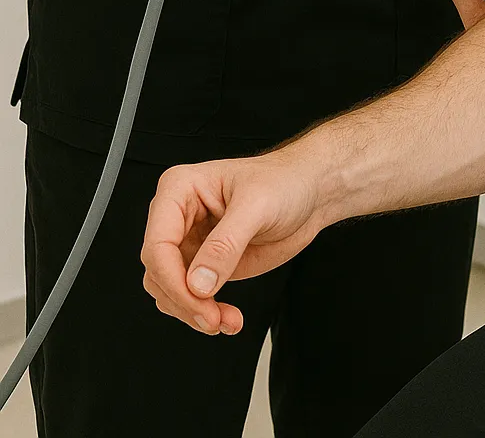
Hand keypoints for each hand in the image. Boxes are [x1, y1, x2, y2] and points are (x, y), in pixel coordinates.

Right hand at [140, 146, 325, 335]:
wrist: (309, 193)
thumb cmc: (285, 182)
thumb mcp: (257, 206)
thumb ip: (226, 244)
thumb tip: (198, 284)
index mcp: (179, 189)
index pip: (157, 244)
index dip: (173, 280)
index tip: (199, 301)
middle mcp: (178, 216)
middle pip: (158, 273)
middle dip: (184, 301)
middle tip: (213, 319)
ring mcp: (190, 242)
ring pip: (168, 290)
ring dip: (193, 313)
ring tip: (226, 320)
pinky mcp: (203, 264)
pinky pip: (189, 297)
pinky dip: (203, 313)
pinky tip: (228, 318)